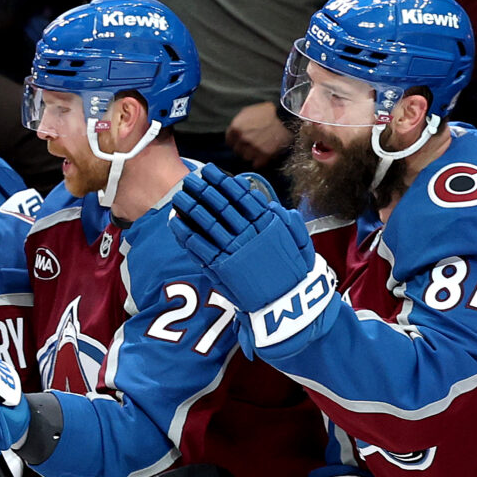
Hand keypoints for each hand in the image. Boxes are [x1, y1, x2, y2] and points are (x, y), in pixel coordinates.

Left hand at [170, 163, 337, 350]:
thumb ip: (289, 224)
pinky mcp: (221, 269)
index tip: (211, 171)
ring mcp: (234, 251)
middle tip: (190, 179)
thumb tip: (273, 207)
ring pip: (207, 223)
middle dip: (204, 190)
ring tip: (179, 195)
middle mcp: (249, 234)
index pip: (242, 197)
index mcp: (268, 225)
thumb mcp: (301, 245)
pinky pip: (199, 247)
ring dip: (191, 207)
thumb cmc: (295, 275)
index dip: (224, 183)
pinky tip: (175, 221)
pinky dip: (185, 233)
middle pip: (222, 206)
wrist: (286, 305)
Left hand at [224, 102, 291, 168]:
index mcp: (236, 127)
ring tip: (260, 148)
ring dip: (252, 155)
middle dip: (244, 148)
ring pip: (246, 158)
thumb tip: (233, 131)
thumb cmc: (268, 113)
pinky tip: (264, 155)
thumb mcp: (249, 111)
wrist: (288, 118)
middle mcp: (242, 139)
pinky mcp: (264, 155)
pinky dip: (260, 161)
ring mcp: (253, 148)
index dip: (236, 141)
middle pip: (237, 151)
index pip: (229, 142)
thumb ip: (239, 121)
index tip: (242, 141)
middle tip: (254, 143)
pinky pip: (256, 164)